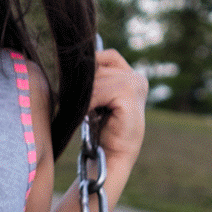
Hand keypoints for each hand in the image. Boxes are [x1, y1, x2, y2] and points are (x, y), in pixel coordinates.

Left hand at [85, 48, 148, 167]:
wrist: (113, 155)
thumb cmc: (103, 128)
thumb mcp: (99, 97)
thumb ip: (96, 78)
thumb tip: (73, 62)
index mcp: (133, 76)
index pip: (107, 56)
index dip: (91, 66)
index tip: (77, 82)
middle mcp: (138, 78)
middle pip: (99, 67)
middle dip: (85, 84)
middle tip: (77, 102)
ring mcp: (136, 85)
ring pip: (97, 80)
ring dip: (85, 96)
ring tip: (83, 111)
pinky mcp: (130, 96)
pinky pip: (99, 92)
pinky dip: (89, 103)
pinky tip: (87, 115)